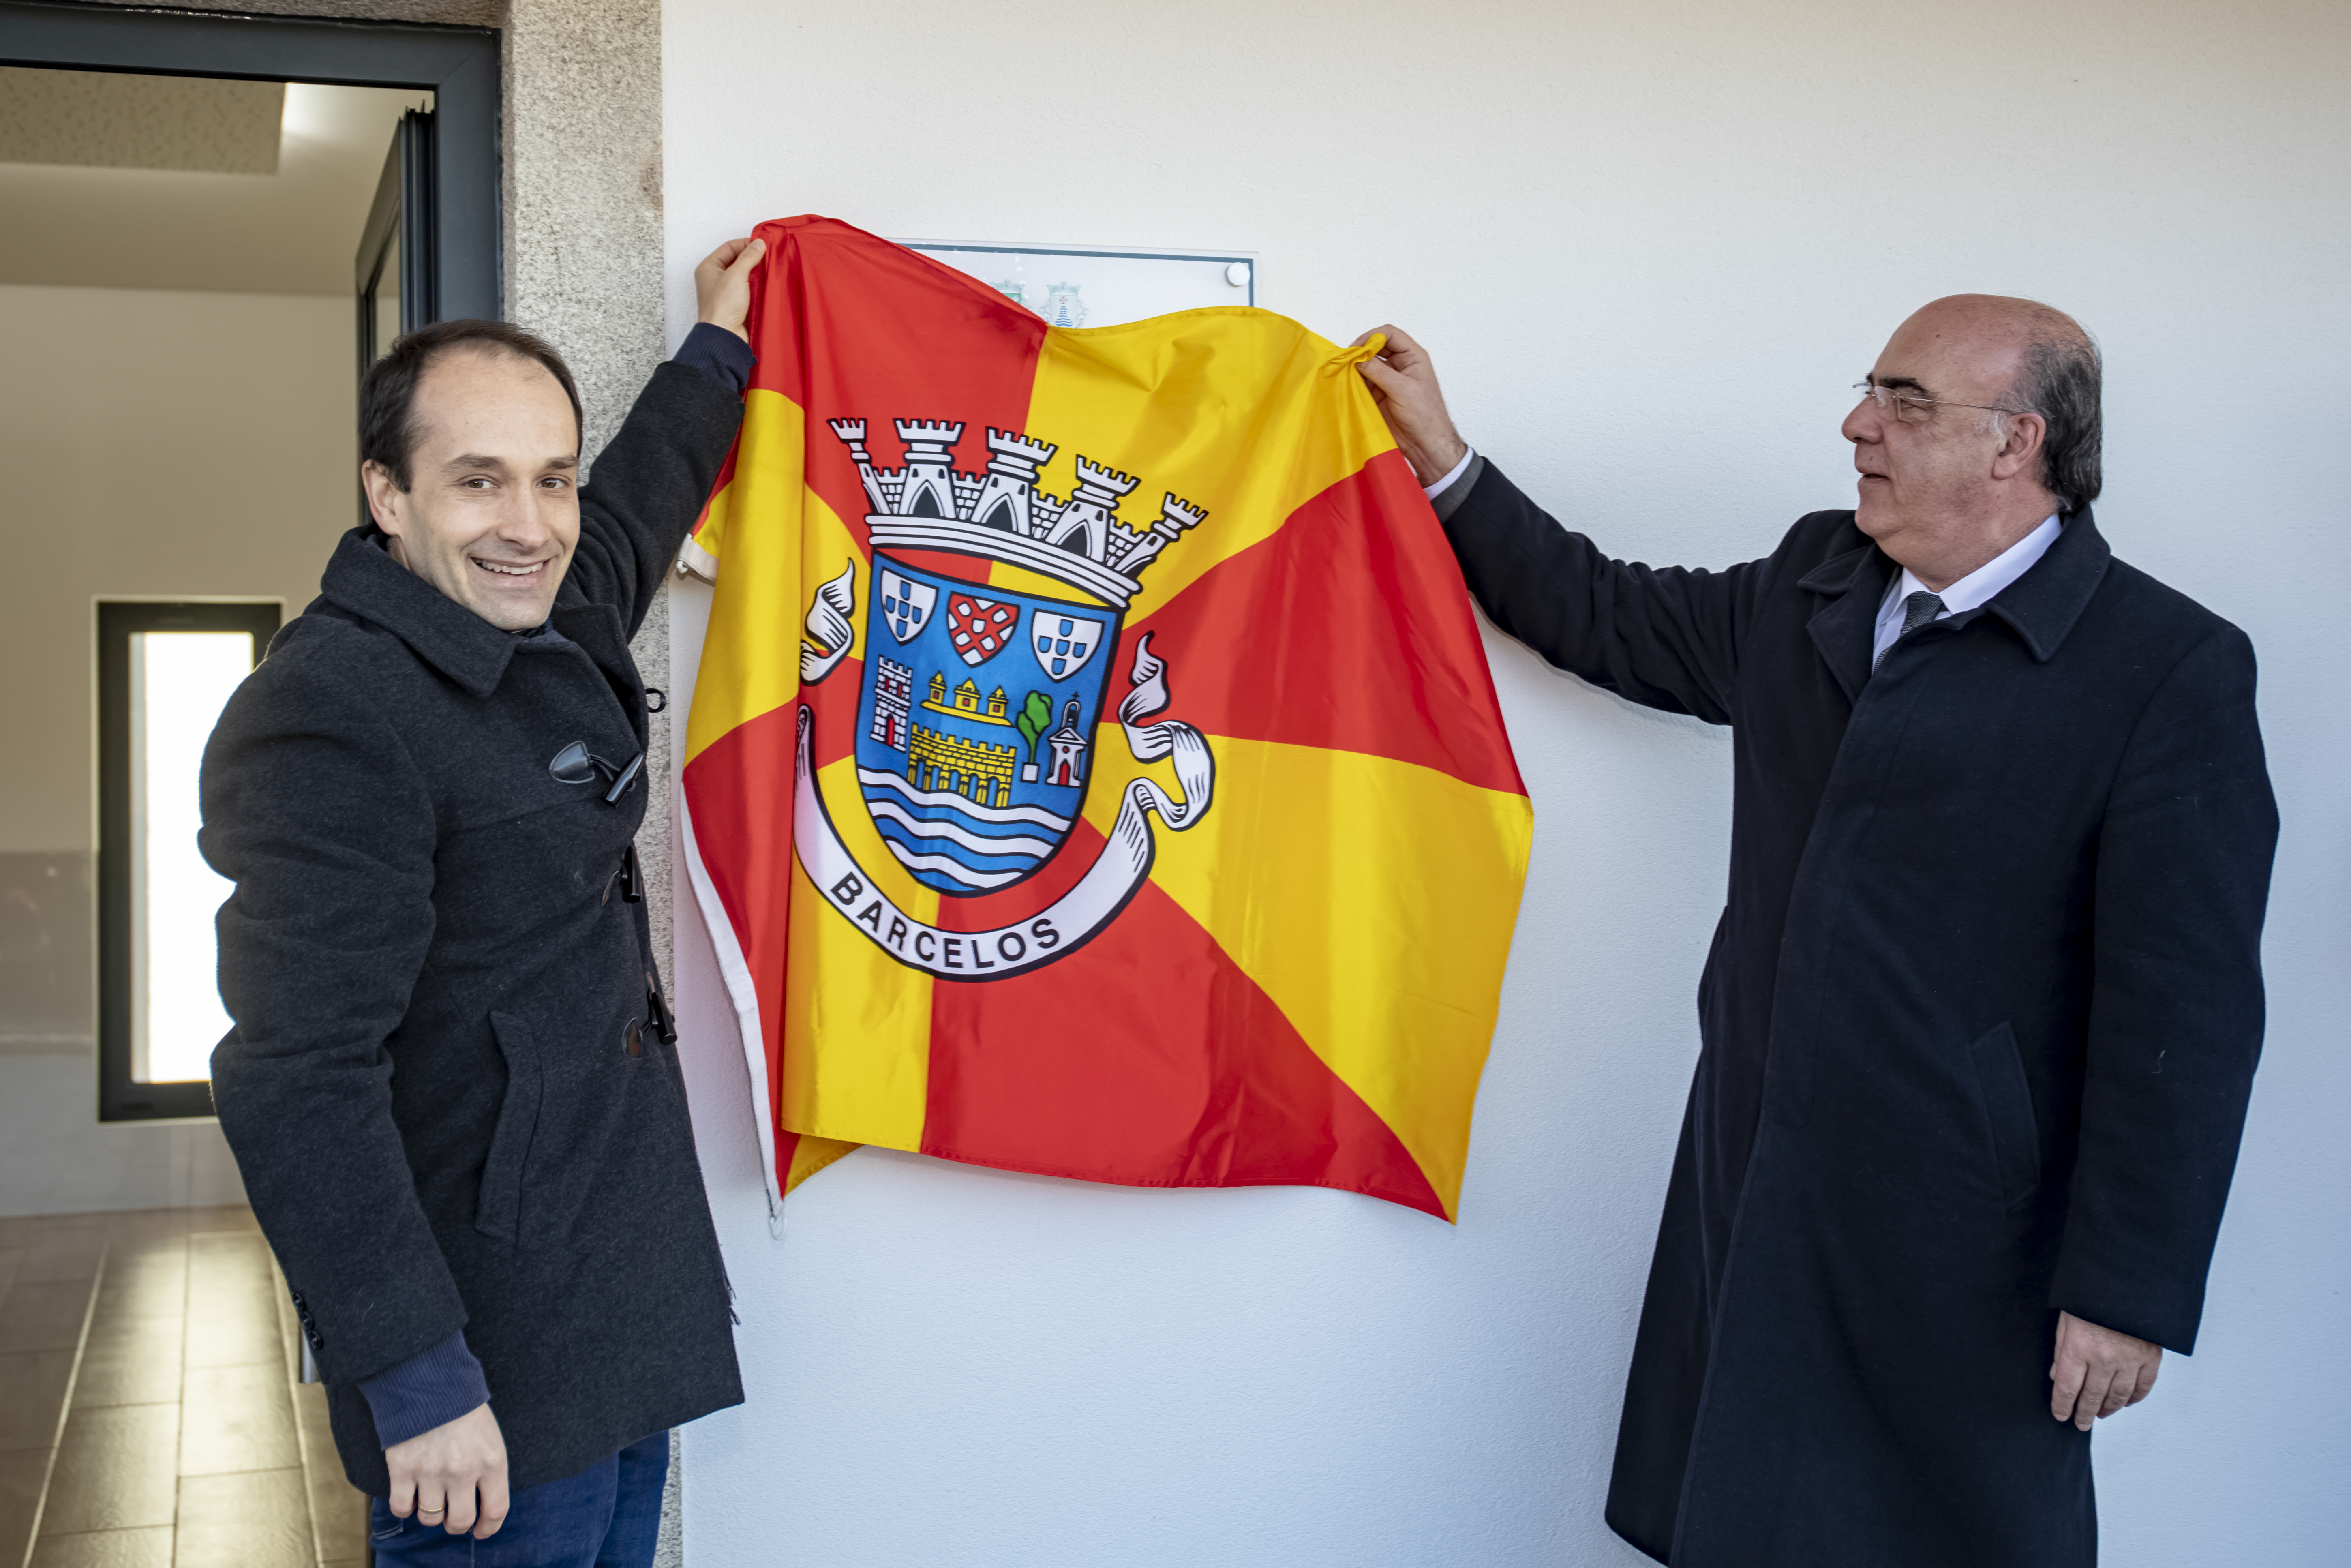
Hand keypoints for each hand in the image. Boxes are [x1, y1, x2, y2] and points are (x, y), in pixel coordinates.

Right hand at [386, 1402, 508, 1537]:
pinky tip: (409, 1494)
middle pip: (459, 1522)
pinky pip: (401, 1508)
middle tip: (452, 1516)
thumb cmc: (462, 1408)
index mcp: (491, 1461)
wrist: (428, 1380)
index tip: (480, 1531)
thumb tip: (483, 1505)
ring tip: (430, 1496)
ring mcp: (430, 1471)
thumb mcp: (489, 1436)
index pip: (495, 1510)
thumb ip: (488, 1470)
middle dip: (456, 1524)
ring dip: (430, 1513)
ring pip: (429, 1518)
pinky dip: (404, 1507)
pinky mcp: (402, 1469)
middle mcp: (462, 1471)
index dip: (488, 1528)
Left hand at [695, 236, 765, 342]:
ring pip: (744, 274)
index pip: (729, 247)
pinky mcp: (735, 303)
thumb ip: (748, 257)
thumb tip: (759, 243)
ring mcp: (725, 291)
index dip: (746, 244)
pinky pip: (748, 288)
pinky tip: (767, 284)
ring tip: (769, 269)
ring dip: (756, 272)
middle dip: (752, 258)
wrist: (725, 336)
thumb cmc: (723, 306)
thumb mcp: (736, 275)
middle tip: (768, 257)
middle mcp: (715, 277)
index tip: (762, 246)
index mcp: (708, 267)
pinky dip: (757, 285)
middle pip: (737, 260)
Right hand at [1350, 325, 1468, 484]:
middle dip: (1361, 352)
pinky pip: (1363, 383)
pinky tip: (1345, 386)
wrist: (1425, 444)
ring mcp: (1388, 380)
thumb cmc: (1425, 416)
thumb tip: (1358, 358)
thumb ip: (1380, 372)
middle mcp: (1400, 365)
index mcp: (1413, 357)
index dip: (1372, 337)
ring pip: (1367, 365)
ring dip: (1355, 369)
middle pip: (1376, 348)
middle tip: (1345, 361)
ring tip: (1343, 374)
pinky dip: (1353, 383)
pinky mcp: (1379, 394)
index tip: (1357, 348)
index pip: (1390, 335)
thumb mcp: (1403, 390)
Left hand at [2049, 1310, 2161, 1431]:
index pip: (2067, 1388)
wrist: (2125, 1282)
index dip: (2062, 1406)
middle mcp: (2104, 1358)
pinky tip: (2125, 1403)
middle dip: (2084, 1414)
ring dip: (2108, 1409)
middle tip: (2081, 1424)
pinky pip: (2143, 1387)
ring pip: (2118, 1396)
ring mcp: (2130, 1359)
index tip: (2060, 1416)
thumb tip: (2057, 1377)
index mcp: (2078, 1347)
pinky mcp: (2150, 1357)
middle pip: (2092, 1397)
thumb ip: (2061, 1351)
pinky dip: (2134, 1398)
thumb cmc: (2089, 1298)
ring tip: (2100, 1414)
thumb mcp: (2066, 1320)